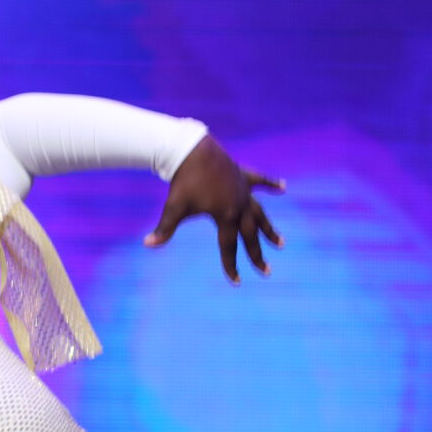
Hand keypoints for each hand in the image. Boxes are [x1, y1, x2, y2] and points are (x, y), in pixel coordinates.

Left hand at [148, 135, 284, 281]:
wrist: (191, 149)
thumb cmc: (183, 180)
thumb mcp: (174, 207)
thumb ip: (165, 229)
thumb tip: (148, 244)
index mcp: (226, 215)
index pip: (229, 247)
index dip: (231, 266)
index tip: (236, 282)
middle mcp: (239, 205)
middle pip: (250, 235)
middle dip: (257, 255)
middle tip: (266, 271)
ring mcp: (243, 189)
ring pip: (260, 213)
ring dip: (269, 229)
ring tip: (280, 243)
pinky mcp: (242, 175)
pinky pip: (260, 181)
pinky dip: (271, 184)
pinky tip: (283, 187)